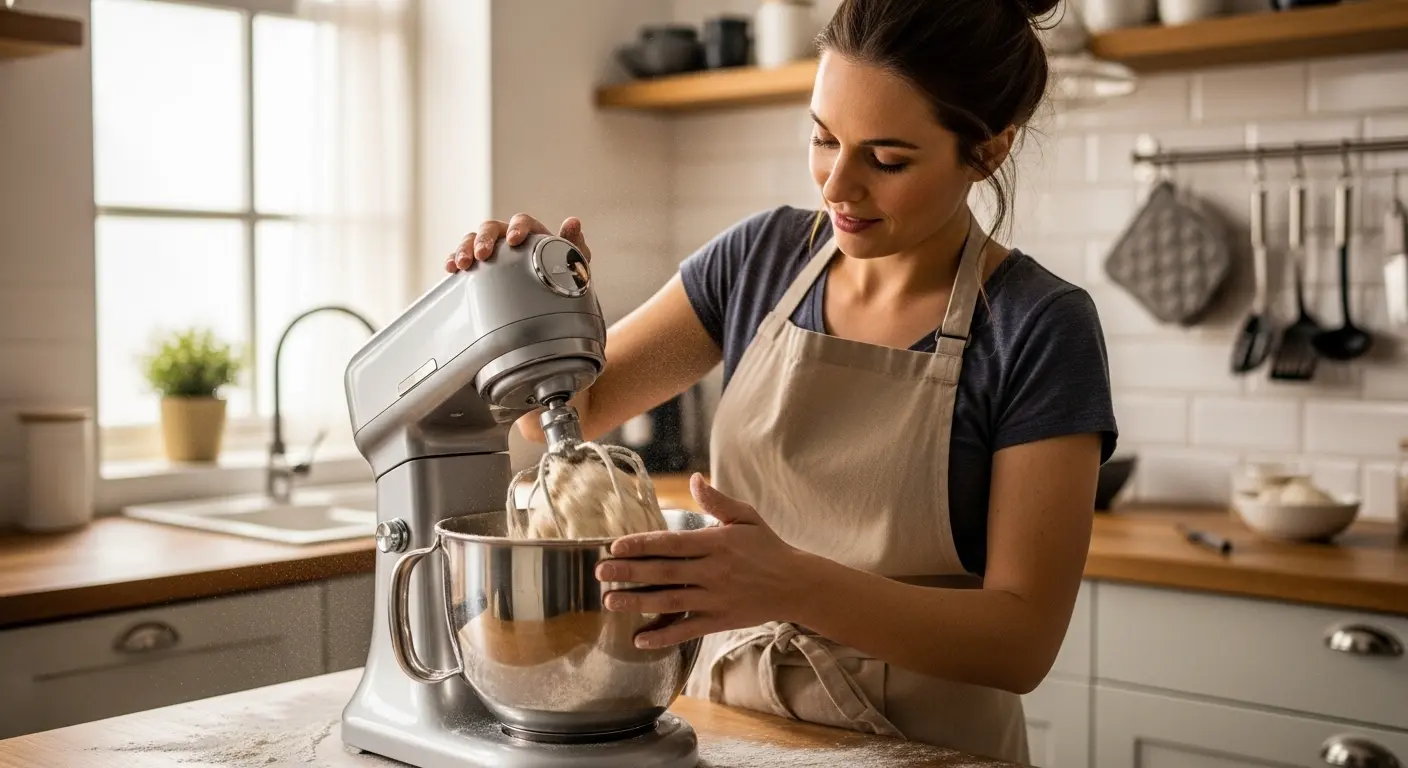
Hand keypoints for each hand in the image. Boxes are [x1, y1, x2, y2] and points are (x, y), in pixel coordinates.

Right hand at [446, 213, 590, 272]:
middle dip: (484, 239)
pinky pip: (462, 257)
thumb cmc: (562, 275)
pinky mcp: (479, 266)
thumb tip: (574, 222)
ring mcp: (492, 251)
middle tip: (482, 255)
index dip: (516, 227)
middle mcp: (508, 237)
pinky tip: (450, 269)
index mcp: (532, 232)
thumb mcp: (571, 262)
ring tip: (462, 264)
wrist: (552, 300)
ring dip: (465, 248)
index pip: (521, 221)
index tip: (514, 240)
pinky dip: (453, 259)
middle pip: (491, 228)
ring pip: (473, 240)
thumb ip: (573, 243)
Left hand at [595, 473, 810, 648]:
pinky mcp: (720, 620)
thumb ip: (717, 501)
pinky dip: (664, 637)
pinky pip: (687, 630)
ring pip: (670, 601)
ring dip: (638, 602)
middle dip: (629, 572)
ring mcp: (716, 598)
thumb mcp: (746, 517)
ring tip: (610, 601)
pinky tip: (640, 640)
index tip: (615, 546)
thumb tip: (694, 479)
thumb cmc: (767, 547)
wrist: (797, 584)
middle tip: (600, 572)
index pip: (672, 543)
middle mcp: (714, 571)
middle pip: (664, 572)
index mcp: (716, 543)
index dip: (642, 544)